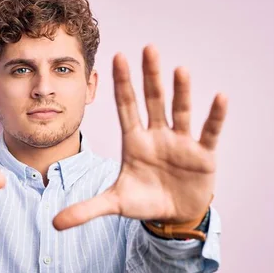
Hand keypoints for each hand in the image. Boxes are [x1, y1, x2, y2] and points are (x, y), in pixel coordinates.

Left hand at [53, 45, 227, 229]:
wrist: (174, 217)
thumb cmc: (144, 201)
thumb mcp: (114, 204)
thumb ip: (86, 209)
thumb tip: (54, 224)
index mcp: (135, 141)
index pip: (126, 107)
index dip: (122, 84)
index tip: (117, 57)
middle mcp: (157, 136)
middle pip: (153, 101)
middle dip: (150, 77)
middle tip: (149, 48)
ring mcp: (181, 143)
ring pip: (180, 112)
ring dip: (181, 92)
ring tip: (179, 70)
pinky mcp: (203, 155)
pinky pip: (209, 132)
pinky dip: (214, 117)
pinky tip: (219, 97)